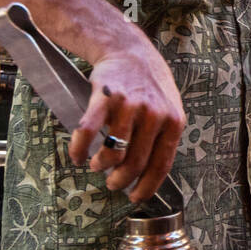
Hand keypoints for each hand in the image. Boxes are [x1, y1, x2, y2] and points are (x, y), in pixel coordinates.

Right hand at [68, 41, 185, 204]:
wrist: (130, 51)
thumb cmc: (149, 87)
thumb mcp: (168, 110)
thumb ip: (163, 138)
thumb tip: (149, 176)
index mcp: (173, 122)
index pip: (161, 165)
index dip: (146, 187)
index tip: (135, 198)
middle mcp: (154, 114)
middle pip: (135, 163)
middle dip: (120, 180)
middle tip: (112, 183)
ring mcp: (129, 105)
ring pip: (113, 152)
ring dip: (100, 166)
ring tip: (96, 166)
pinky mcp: (105, 97)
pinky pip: (88, 132)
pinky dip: (79, 149)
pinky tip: (77, 155)